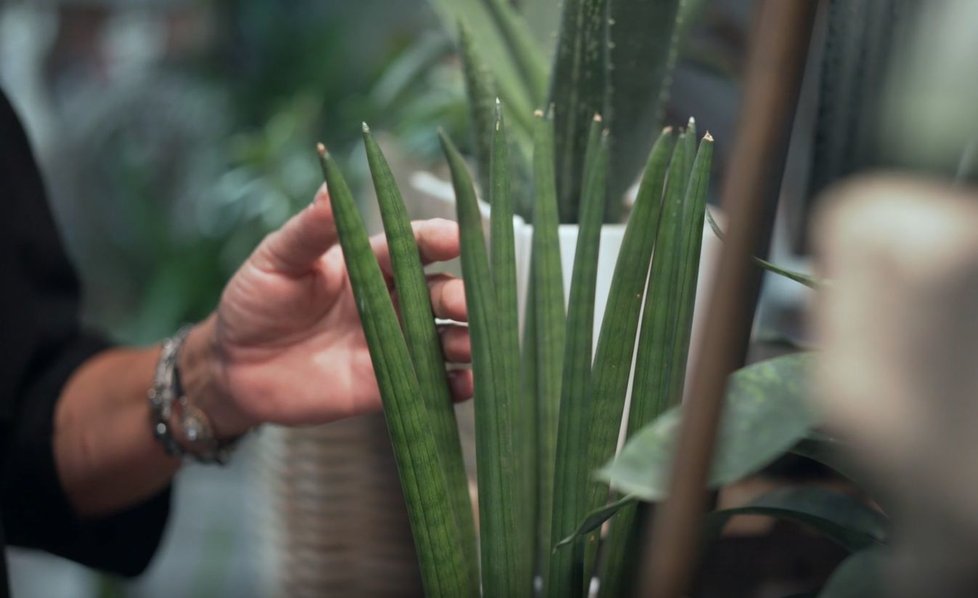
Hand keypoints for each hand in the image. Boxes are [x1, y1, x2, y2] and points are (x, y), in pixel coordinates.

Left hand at [181, 185, 471, 436]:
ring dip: (464, 338)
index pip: (413, 245)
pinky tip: (465, 384)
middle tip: (466, 301)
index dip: (437, 239)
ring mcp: (392, 344)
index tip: (458, 237)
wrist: (234, 365)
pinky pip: (430, 384)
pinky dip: (454, 385)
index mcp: (370, 262)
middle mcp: (391, 301)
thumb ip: (309, 230)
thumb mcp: (277, 259)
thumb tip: (329, 188)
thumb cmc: (255, 300)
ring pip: (443, 337)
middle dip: (460, 295)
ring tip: (472, 345)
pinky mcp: (387, 384)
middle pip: (438, 292)